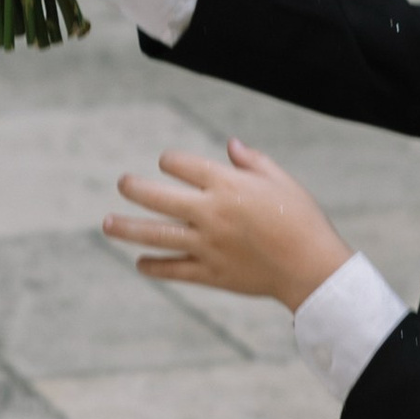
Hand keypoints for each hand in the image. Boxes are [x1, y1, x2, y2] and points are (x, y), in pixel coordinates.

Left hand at [104, 136, 351, 306]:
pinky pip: (174, 270)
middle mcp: (211, 213)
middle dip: (135, 188)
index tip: (167, 163)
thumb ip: (251, 161)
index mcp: (227, 185)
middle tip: (122, 183)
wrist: (312, 267)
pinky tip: (140, 263)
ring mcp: (207, 245)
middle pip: (158, 197)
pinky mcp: (211, 273)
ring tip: (107, 224)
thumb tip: (229, 144)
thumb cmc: (301, 219)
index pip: (181, 165)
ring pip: (156, 235)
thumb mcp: (280, 181)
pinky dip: (155, 267)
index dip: (170, 161)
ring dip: (127, 229)